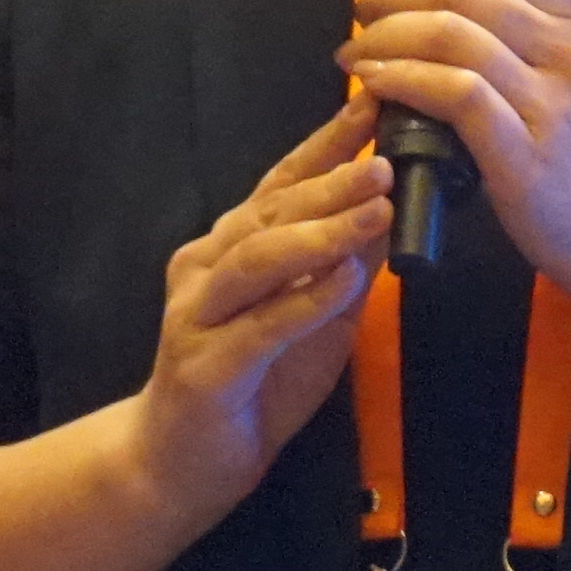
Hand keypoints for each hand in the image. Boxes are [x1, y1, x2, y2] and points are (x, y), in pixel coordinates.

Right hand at [128, 94, 391, 515]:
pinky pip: (259, 327)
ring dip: (321, 233)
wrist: (179, 464)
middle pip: (271, 212)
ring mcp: (198, 315)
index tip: (372, 106)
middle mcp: (207, 268)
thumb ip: (342, 269)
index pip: (281, 182)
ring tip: (374, 212)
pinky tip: (344, 283)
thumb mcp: (314, 320)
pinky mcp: (205, 368)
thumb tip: (390, 214)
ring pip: (259, 259)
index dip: (325, 144)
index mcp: (231, 247)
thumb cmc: (251, 386)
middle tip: (385, 161)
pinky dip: (304, 302)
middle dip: (332, 182)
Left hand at [339, 0, 570, 341]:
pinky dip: (402, 79)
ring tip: (356, 53)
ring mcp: (551, 100)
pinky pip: (453, 92)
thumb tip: (450, 12)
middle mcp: (569, 47)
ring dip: (385, 35)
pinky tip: (375, 84)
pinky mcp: (527, 155)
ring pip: (449, 31)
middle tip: (361, 12)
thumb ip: (533, 39)